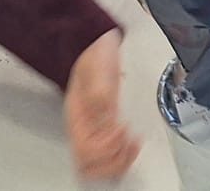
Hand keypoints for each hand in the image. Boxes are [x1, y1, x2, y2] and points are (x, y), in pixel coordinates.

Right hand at [65, 32, 137, 179]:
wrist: (95, 42)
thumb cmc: (93, 53)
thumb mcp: (97, 70)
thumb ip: (101, 93)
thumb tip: (106, 115)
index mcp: (77, 117)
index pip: (84, 151)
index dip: (105, 148)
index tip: (120, 130)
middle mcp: (83, 127)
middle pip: (89, 167)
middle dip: (112, 163)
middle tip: (128, 146)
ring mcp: (93, 129)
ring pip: (99, 166)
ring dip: (118, 162)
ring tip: (132, 145)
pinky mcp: (105, 127)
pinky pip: (109, 154)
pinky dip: (122, 155)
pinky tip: (132, 143)